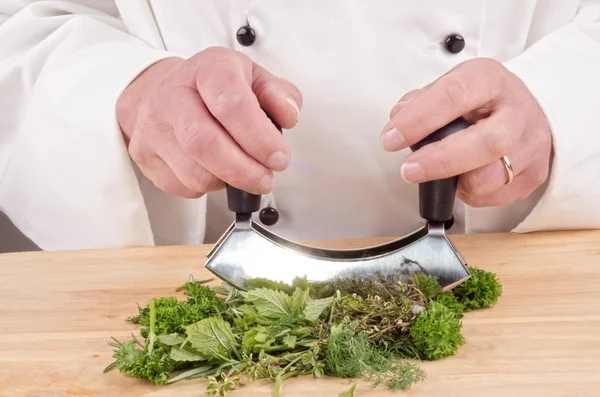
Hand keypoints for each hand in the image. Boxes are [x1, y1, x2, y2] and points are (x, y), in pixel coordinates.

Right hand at [116, 46, 301, 197]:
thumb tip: (288, 116)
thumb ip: (279, 95)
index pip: (231, 103)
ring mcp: (154, 126)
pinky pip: (181, 186)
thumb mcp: (255, 79)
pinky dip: (207, 187)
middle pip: (204, 143)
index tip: (279, 158)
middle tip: (265, 179)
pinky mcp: (145, 155)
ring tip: (243, 172)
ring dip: (227, 182)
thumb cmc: (216, 88)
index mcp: (207, 69)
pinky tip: (216, 171)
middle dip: (243, 170)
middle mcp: (173, 94)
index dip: (259, 137)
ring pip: (193, 172)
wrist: (166, 92)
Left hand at [380, 58, 552, 206]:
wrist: (528, 111)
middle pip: (483, 144)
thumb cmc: (483, 100)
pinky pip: (492, 197)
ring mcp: (530, 146)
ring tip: (437, 172)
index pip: (454, 96)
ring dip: (453, 182)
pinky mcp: (534, 175)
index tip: (391, 138)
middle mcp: (517, 112)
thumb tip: (397, 119)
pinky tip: (461, 178)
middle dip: (438, 161)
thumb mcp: (453, 85)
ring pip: (488, 178)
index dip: (418, 120)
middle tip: (407, 170)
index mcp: (491, 80)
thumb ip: (422, 101)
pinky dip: (467, 193)